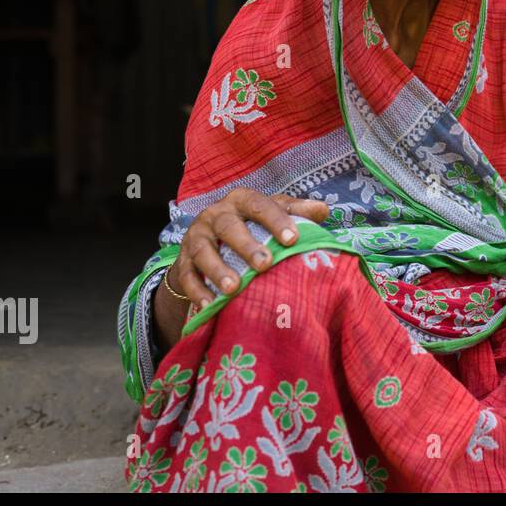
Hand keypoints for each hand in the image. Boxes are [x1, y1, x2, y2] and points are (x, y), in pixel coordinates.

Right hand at [162, 188, 329, 309]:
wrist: (211, 241)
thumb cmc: (252, 226)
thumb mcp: (274, 214)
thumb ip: (297, 212)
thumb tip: (323, 210)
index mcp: (241, 200)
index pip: (259, 205)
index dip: (276, 220)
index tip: (293, 239)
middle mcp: (215, 214)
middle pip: (228, 226)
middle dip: (246, 245)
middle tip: (265, 264)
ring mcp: (196, 237)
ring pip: (202, 251)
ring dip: (217, 269)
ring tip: (234, 288)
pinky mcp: (182, 261)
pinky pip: (186, 275)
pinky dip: (197, 290)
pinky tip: (210, 304)